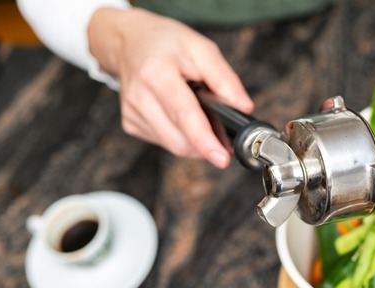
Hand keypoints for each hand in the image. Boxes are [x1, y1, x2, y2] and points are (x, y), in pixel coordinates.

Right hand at [87, 7, 253, 167]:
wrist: (132, 42)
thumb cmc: (168, 44)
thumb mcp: (202, 49)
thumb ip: (225, 79)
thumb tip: (244, 107)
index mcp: (156, 73)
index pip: (183, 114)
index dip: (204, 140)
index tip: (222, 159)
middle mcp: (139, 96)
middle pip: (179, 139)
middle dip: (207, 143)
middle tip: (223, 132)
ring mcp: (132, 112)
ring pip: (174, 145)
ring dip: (195, 141)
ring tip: (203, 117)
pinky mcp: (130, 124)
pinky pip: (165, 141)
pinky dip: (181, 135)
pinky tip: (182, 116)